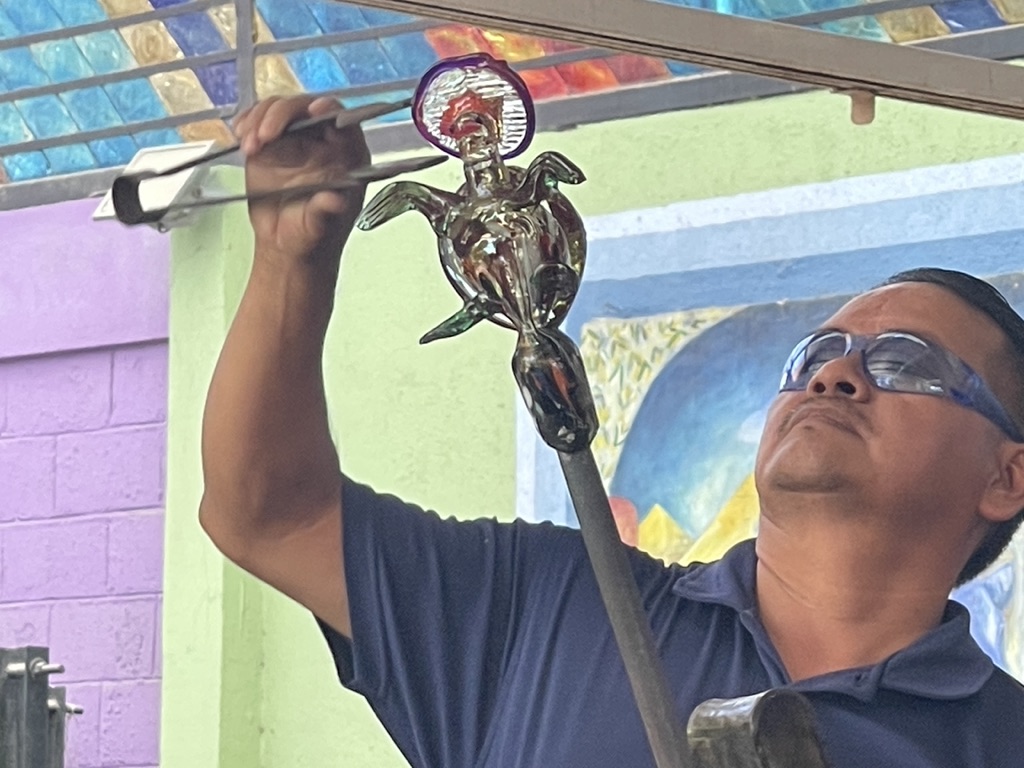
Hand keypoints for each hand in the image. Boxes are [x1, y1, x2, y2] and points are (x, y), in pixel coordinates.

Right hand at [233, 96, 371, 266]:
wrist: (286, 246)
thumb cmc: (312, 236)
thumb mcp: (319, 226)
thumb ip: (325, 211)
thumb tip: (334, 201)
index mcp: (347, 156)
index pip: (343, 121)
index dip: (331, 110)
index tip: (315, 109)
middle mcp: (323, 142)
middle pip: (306, 108)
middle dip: (283, 114)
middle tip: (264, 134)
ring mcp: (296, 140)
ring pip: (280, 109)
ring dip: (260, 119)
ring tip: (250, 145)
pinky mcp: (271, 144)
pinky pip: (259, 121)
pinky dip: (247, 123)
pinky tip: (241, 136)